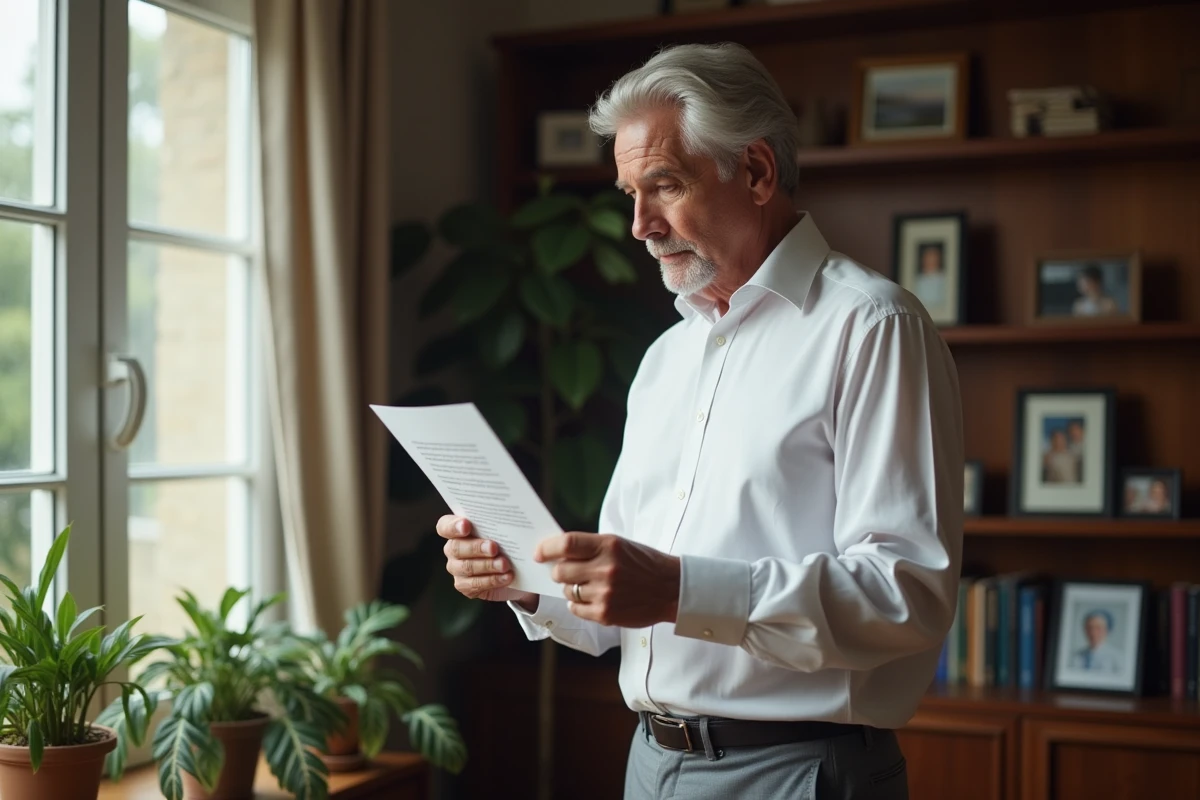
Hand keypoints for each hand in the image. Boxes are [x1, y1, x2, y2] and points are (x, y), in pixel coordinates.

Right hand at [436, 515, 536, 609]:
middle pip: (455, 547)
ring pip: (466, 567)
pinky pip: (474, 584)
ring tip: (505, 564)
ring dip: (487, 565)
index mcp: (459, 530)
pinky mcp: (465, 585)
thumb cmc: (510, 544)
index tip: (466, 525)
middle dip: (476, 547)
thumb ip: (509, 528)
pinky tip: (506, 577)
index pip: (445, 526)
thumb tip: (522, 533)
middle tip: (494, 548)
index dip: (453, 526)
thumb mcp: (511, 533)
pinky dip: (492, 580)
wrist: (518, 571)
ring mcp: (457, 568)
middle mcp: (454, 549)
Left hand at [535, 533, 679, 626]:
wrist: (670, 588)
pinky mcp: (605, 614)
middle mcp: (605, 569)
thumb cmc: (642, 563)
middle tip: (565, 571)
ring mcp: (605, 593)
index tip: (539, 553)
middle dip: (558, 571)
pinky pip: (576, 609)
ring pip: (567, 591)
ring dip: (571, 588)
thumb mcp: (619, 545)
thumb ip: (590, 547)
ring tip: (588, 586)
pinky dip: (578, 604)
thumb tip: (556, 553)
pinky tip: (592, 599)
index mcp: (608, 546)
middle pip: (560, 571)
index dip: (547, 548)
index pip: (566, 544)